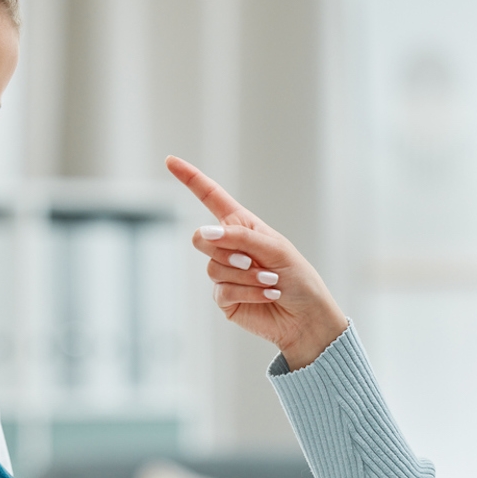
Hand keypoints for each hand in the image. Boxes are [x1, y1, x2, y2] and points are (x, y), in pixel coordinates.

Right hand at [166, 156, 347, 369]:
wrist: (306, 317)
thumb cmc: (299, 278)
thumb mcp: (275, 248)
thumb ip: (239, 237)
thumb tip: (204, 233)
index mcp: (242, 225)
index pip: (211, 197)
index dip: (190, 179)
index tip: (170, 160)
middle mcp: (229, 247)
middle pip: (201, 238)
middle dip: (224, 249)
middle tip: (251, 260)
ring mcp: (224, 273)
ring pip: (213, 267)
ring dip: (245, 275)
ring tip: (270, 281)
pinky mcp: (224, 298)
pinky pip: (222, 290)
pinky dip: (248, 291)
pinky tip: (268, 295)